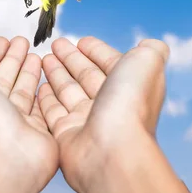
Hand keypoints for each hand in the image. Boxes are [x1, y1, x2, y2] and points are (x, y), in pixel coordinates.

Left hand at [0, 37, 58, 192]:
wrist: (3, 153)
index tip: (3, 39)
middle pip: (4, 78)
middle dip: (13, 59)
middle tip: (23, 41)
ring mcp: (15, 121)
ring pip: (23, 91)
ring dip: (29, 72)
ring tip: (37, 55)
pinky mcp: (38, 131)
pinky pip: (42, 107)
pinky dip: (45, 93)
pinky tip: (49, 82)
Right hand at [38, 36, 191, 192]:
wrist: (113, 152)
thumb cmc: (131, 104)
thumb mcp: (148, 62)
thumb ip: (151, 48)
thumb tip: (150, 44)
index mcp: (130, 86)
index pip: (110, 63)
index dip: (97, 50)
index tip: (81, 40)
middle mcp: (111, 104)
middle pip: (87, 75)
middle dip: (71, 58)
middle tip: (55, 44)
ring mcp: (88, 121)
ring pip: (69, 92)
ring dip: (56, 74)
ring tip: (44, 58)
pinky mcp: (66, 136)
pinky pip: (53, 113)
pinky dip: (46, 99)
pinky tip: (40, 86)